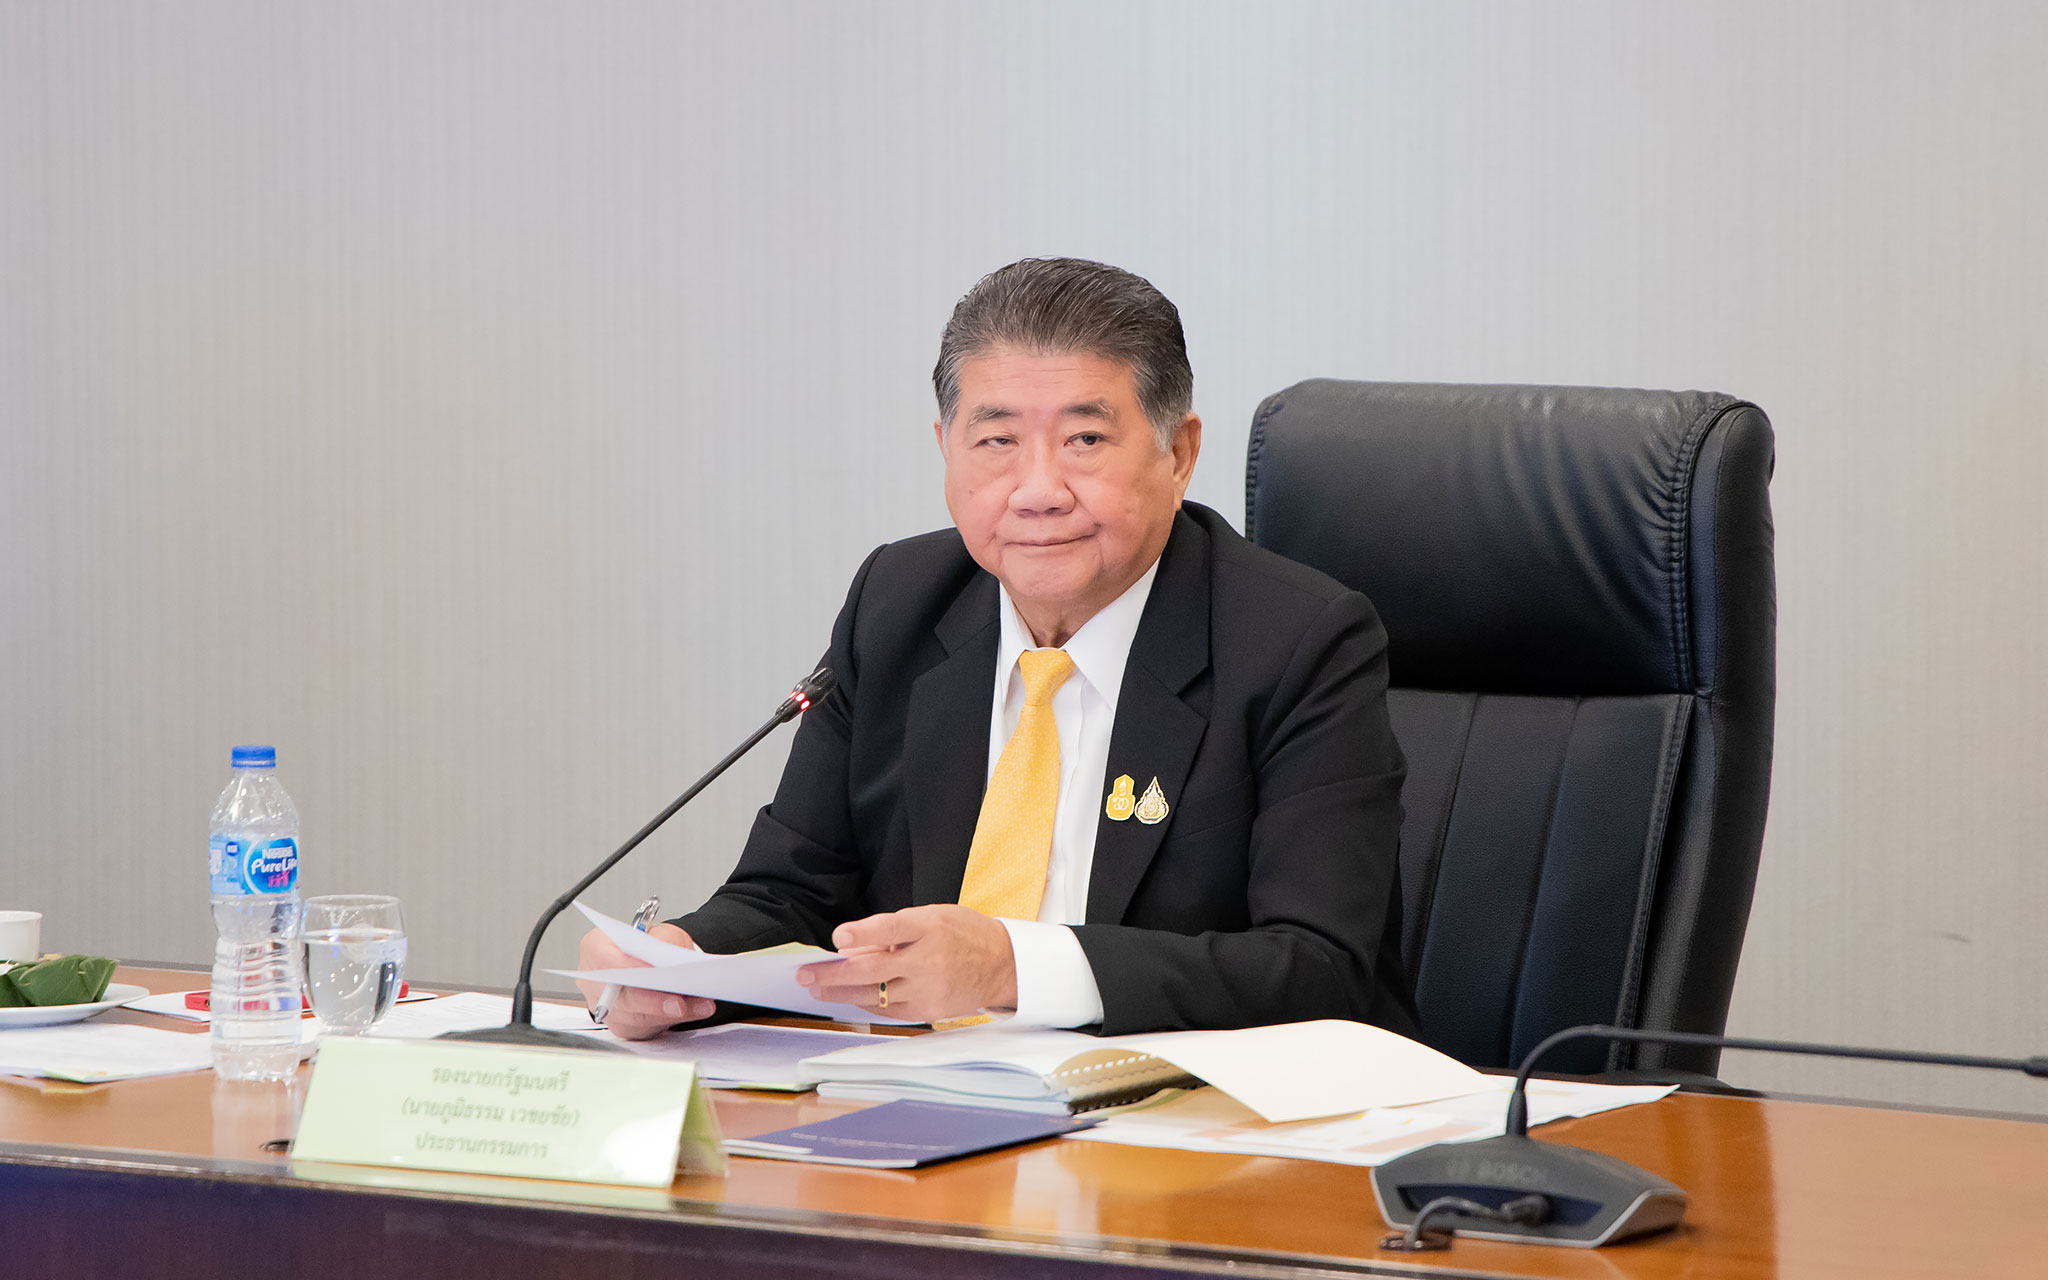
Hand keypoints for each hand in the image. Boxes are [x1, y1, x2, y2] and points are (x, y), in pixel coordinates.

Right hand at [575, 923, 715, 1039]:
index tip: (651, 973)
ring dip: (670, 1013)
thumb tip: (673, 962)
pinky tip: (693, 1011)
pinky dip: (672, 1020)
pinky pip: (646, 1028)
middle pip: (620, 996)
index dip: (626, 969)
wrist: (651, 959)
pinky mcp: (624, 1026)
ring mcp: (607, 1007)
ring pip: (636, 1017)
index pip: (604, 960)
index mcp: (596, 948)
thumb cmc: (649, 945)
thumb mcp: (660, 932)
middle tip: (679, 1003)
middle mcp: (595, 981)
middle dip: (653, 1001)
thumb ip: (663, 942)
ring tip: (699, 1006)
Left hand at [796, 905, 1016, 1022]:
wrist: (1003, 966)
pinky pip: (888, 1010)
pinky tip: (847, 998)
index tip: (838, 938)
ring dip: (840, 993)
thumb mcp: (934, 916)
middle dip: (834, 973)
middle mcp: (929, 959)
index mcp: (931, 927)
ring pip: (875, 994)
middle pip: (874, 968)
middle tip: (805, 974)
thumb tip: (855, 944)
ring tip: (816, 989)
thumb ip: (896, 929)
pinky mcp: (928, 1010)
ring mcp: (929, 988)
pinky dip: (865, 1003)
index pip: (893, 927)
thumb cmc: (963, 934)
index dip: (864, 932)